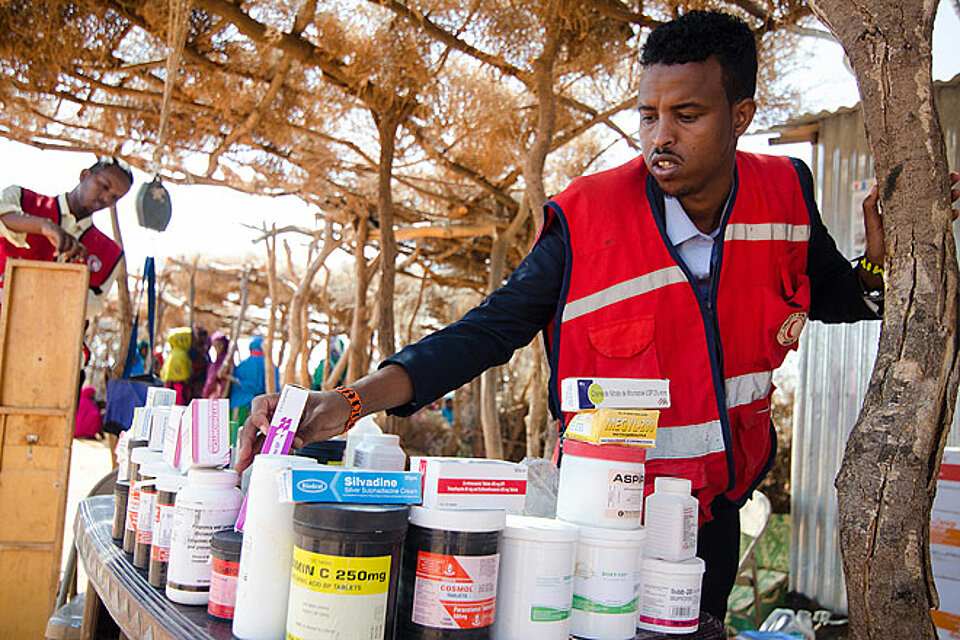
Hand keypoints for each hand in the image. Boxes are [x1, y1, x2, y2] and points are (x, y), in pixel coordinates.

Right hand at [40, 220, 85, 262]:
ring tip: (57, 255)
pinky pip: (61, 242)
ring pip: (68, 246)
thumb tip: (71, 262)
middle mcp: (73, 240)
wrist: (48, 227)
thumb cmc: (57, 239)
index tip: (80, 261)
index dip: (83, 255)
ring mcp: (67, 236)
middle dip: (72, 254)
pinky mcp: (60, 233)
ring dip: (63, 252)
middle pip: (77, 248)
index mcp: (75, 243)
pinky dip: (59, 249)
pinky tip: (55, 254)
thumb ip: (69, 253)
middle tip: (65, 258)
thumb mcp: (64, 247)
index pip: (84, 249)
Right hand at [235, 390, 351, 471]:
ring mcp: (281, 424)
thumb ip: (307, 430)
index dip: (259, 417)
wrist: (344, 412)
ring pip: (260, 436)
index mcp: (285, 398)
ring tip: (243, 465)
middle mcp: (279, 410)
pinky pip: (272, 445)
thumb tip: (294, 444)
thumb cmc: (333, 405)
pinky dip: (263, 454)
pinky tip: (254, 464)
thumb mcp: (322, 415)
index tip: (265, 430)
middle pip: (256, 422)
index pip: (262, 404)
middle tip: (244, 454)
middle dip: (248, 439)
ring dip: (251, 450)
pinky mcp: (287, 437)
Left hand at [859, 172, 959, 289]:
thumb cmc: (874, 241)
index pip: (916, 188)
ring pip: (939, 207)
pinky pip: (941, 223)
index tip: (935, 170)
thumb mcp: (871, 220)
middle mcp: (912, 212)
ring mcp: (920, 223)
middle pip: (931, 195)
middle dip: (944, 185)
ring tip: (957, 192)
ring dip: (950, 198)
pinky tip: (954, 212)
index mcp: (900, 206)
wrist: (879, 263)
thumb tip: (876, 185)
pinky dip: (949, 217)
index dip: (926, 179)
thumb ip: (870, 204)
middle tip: (954, 177)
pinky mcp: (926, 234)